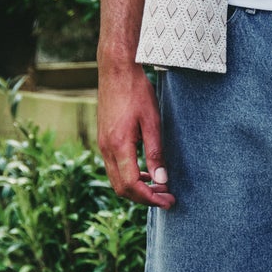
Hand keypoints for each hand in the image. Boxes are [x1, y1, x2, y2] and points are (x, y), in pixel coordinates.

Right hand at [97, 59, 175, 207]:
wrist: (116, 71)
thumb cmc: (136, 92)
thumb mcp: (152, 121)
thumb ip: (156, 152)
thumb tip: (162, 180)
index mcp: (118, 146)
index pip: (132, 185)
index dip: (151, 198)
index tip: (168, 201)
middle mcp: (106, 148)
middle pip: (122, 188)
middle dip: (144, 198)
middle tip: (167, 198)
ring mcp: (102, 144)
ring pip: (116, 180)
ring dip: (137, 189)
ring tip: (160, 187)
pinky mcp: (104, 140)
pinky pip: (114, 168)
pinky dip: (129, 177)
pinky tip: (146, 172)